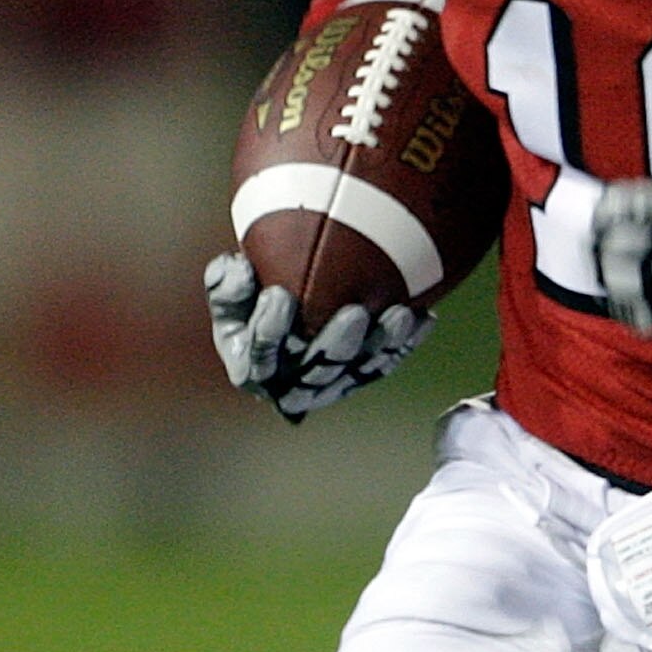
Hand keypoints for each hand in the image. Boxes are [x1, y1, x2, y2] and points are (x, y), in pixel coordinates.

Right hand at [204, 251, 432, 420]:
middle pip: (318, 369)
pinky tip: (424, 316)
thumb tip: (238, 268)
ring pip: (360, 368)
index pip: (260, 359)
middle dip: (338, 343)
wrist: (290, 297)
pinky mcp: (364, 372)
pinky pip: (387, 359)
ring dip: (381, 343)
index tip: (278, 295)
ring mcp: (334, 381)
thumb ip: (227, 282)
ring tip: (399, 314)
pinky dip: (406, 341)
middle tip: (355, 312)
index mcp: (254, 368)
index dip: (268, 332)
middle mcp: (295, 383)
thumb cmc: (253, 290)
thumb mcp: (230, 287)